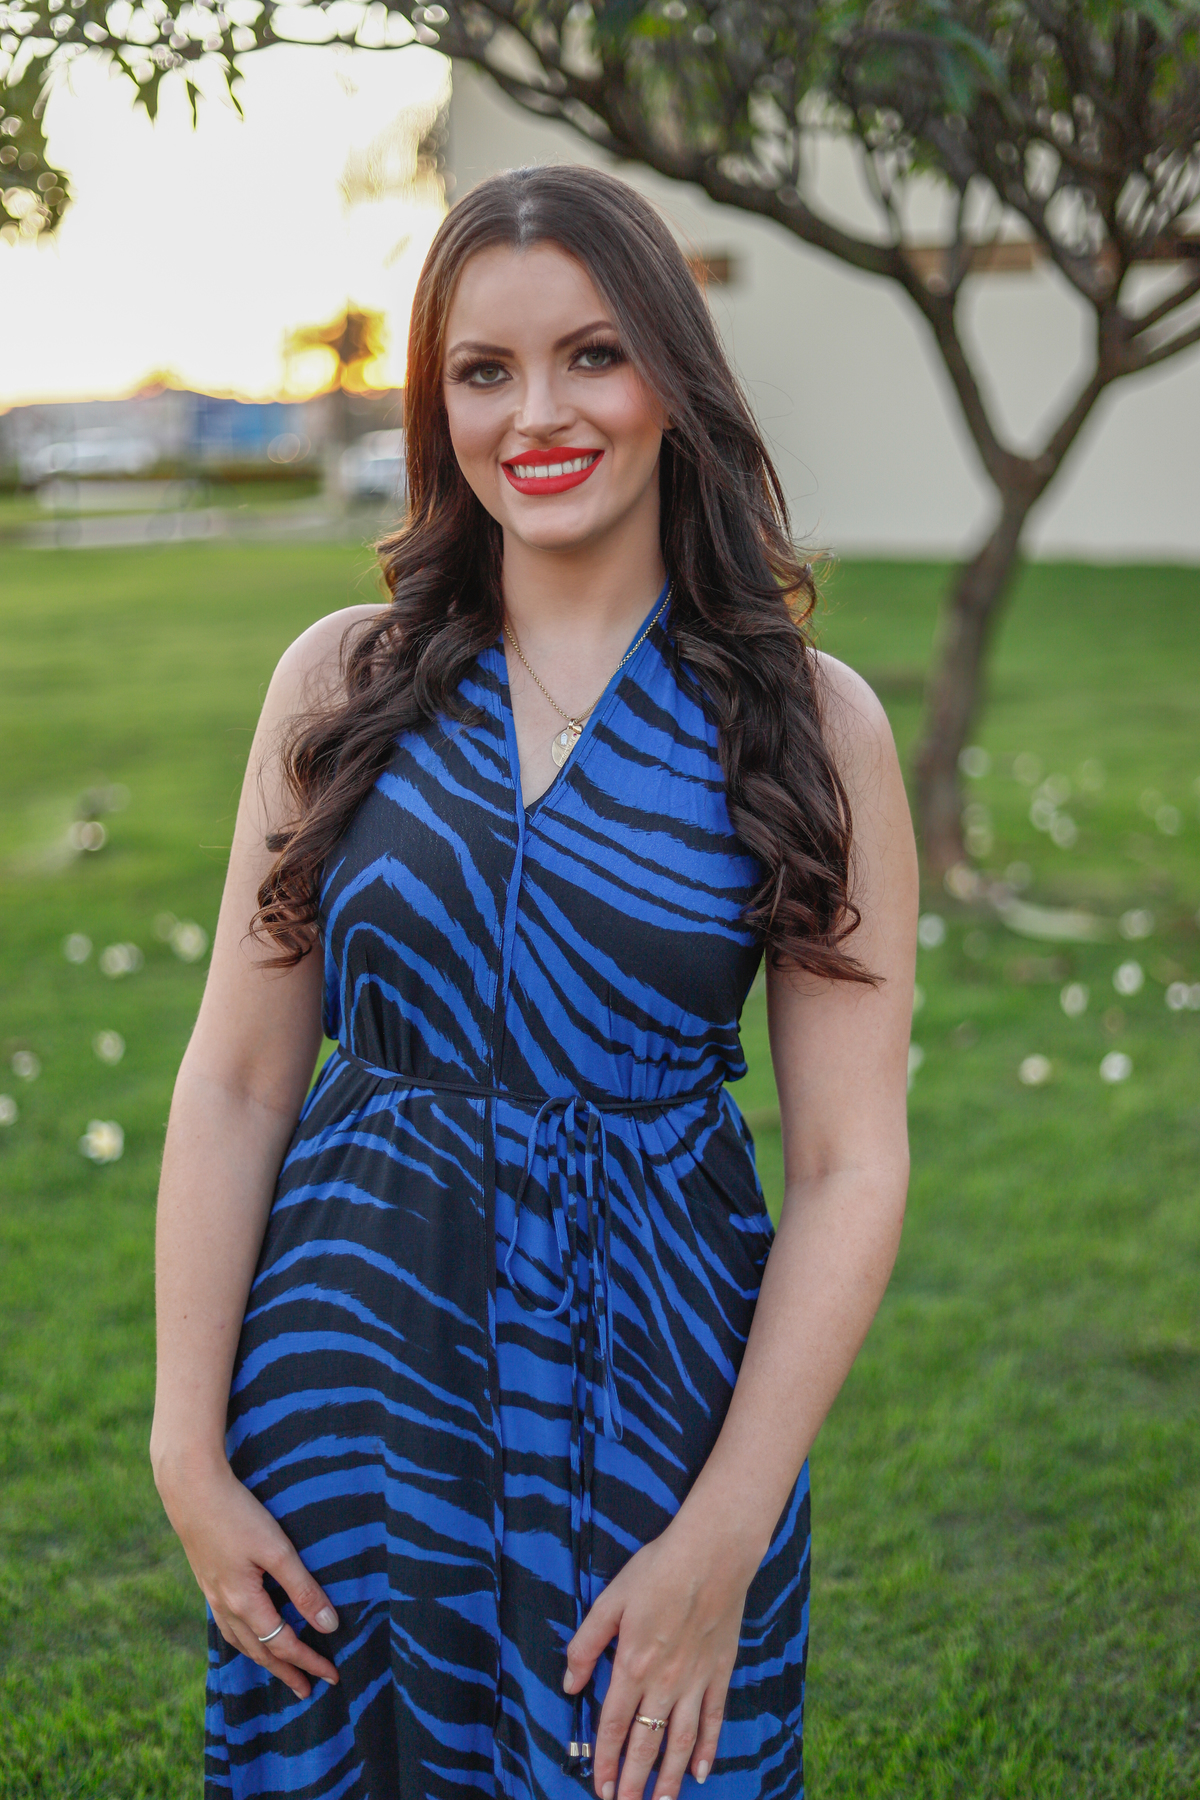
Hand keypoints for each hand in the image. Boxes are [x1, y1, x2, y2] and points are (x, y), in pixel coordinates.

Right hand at [155, 1453, 339, 1698]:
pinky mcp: (208, 1582)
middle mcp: (225, 1607)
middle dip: (286, 1672)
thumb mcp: (276, 1549)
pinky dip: (246, 1640)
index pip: (284, 1645)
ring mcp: (213, 1596)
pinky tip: (251, 1634)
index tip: (332, 1675)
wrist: (190, 1490)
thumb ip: (302, 1587)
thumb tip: (328, 1625)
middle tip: (308, 1690)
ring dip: (265, 1660)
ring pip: (242, 1642)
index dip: (309, 1662)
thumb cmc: (237, 1514)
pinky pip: (229, 1626)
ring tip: (282, 1670)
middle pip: (260, 1652)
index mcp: (244, 1603)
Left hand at [564, 1517, 753, 1799]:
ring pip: (681, 1741)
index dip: (604, 1760)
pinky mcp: (719, 1672)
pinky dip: (708, 1748)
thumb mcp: (611, 1599)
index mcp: (633, 1665)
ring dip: (670, 1778)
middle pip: (646, 1743)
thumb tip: (569, 1684)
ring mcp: (696, 1680)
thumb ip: (586, 1644)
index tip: (599, 1788)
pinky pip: (714, 1719)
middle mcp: (664, 1682)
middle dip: (633, 1782)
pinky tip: (703, 1771)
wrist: (712, 1553)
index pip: (613, 1725)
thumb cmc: (657, 1570)